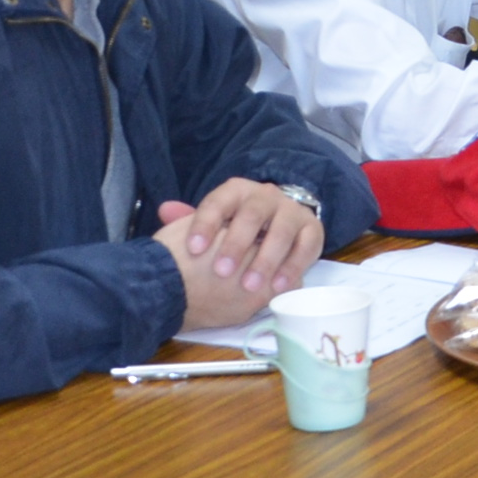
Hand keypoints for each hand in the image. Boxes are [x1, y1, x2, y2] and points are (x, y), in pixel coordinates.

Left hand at [153, 181, 322, 330]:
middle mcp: (266, 195)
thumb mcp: (212, 223)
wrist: (273, 225)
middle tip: (221, 272)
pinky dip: (294, 265)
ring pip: (282, 229)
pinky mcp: (312, 229)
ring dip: (267, 258)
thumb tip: (165, 210)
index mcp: (237, 191)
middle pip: (253, 213)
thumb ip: (188, 220)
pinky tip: (278, 286)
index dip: (205, 223)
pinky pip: (307, 244)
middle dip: (237, 243)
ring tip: (250, 285)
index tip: (192, 249)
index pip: (219, 201)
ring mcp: (292, 210)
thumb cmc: (234, 230)